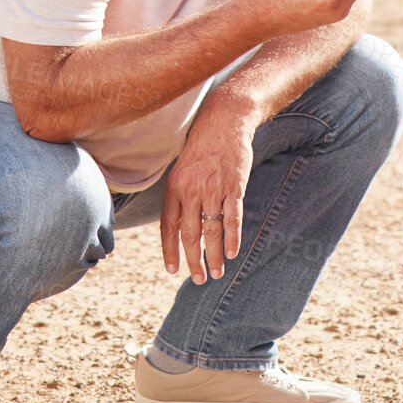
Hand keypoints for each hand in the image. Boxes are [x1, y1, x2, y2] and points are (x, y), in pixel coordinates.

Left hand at [161, 103, 256, 283]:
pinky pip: (231, 218)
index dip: (169, 250)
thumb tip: (177, 226)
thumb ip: (179, 197)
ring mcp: (213, 189)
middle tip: (198, 279)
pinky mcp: (234, 187)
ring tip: (217, 273)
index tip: (172, 270)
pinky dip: (231, 237)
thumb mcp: (181, 170)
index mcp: (174, 188)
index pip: (168, 227)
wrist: (224, 122)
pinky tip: (231, 253)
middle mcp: (191, 191)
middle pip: (190, 234)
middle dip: (193, 261)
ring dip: (213, 255)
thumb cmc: (202, 148)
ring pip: (211, 231)